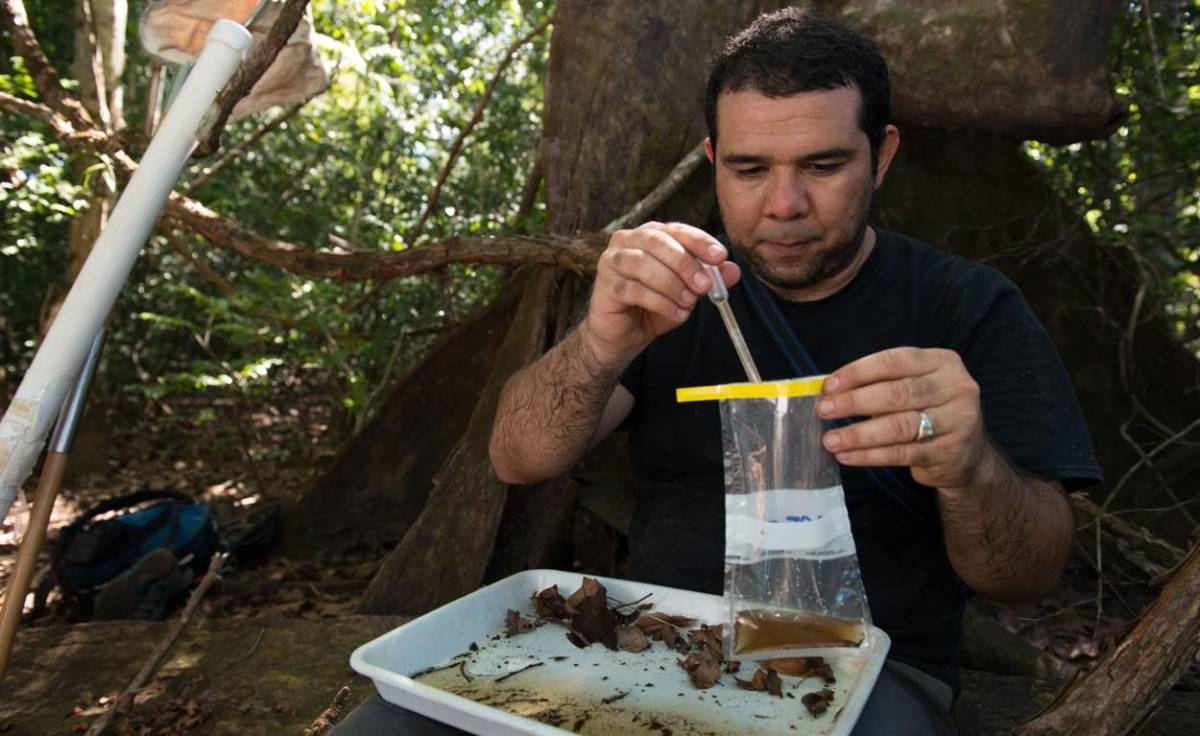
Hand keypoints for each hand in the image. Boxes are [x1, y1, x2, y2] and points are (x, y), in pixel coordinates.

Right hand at [583, 222, 740, 362]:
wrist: (623, 336)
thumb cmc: (653, 307)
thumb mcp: (687, 292)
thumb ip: (708, 279)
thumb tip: (733, 270)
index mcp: (650, 234)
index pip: (676, 230)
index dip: (699, 241)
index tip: (720, 257)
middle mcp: (628, 241)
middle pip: (657, 242)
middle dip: (685, 263)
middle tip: (706, 284)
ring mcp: (613, 261)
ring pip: (643, 264)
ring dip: (672, 284)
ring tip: (689, 303)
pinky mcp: (605, 285)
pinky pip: (633, 289)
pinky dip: (659, 302)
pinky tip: (676, 314)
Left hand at [817, 347, 987, 491]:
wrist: (967, 455)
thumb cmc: (928, 412)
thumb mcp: (914, 387)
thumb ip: (880, 383)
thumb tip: (831, 390)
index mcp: (943, 362)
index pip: (894, 361)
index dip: (858, 372)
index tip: (829, 385)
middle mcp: (956, 388)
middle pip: (897, 393)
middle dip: (854, 401)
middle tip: (824, 410)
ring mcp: (957, 421)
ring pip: (899, 426)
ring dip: (859, 434)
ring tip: (830, 439)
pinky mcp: (949, 452)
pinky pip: (902, 453)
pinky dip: (870, 455)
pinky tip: (847, 456)